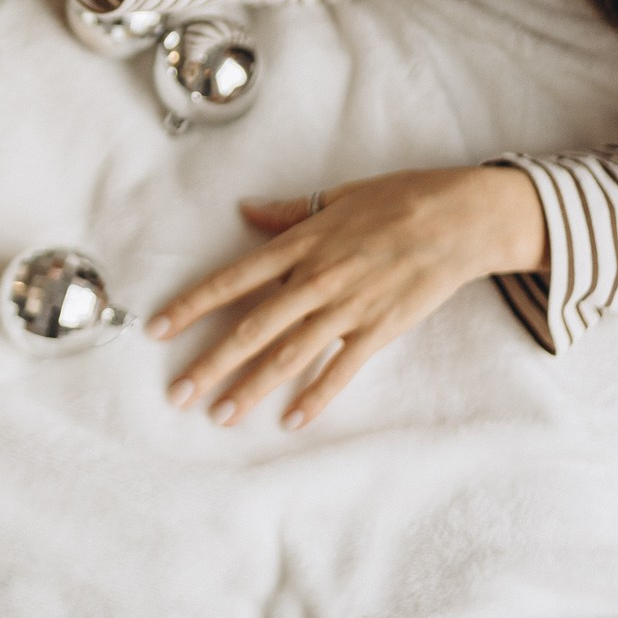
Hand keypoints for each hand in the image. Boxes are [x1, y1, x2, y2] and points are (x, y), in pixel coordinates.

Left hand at [151, 166, 546, 429]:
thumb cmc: (399, 199)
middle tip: (176, 393)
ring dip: (251, 388)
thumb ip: (288, 213)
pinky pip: (340, 370)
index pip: (232, 279)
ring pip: (289, 355)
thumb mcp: (337, 197)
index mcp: (300, 243)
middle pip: (251, 327)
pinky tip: (290, 420)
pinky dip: (315, 396)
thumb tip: (248, 210)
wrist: (460, 218)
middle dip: (210, 363)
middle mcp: (315, 279)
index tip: (157, 329)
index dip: (191, 306)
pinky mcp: (378, 330)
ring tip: (219, 415)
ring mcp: (347, 308)